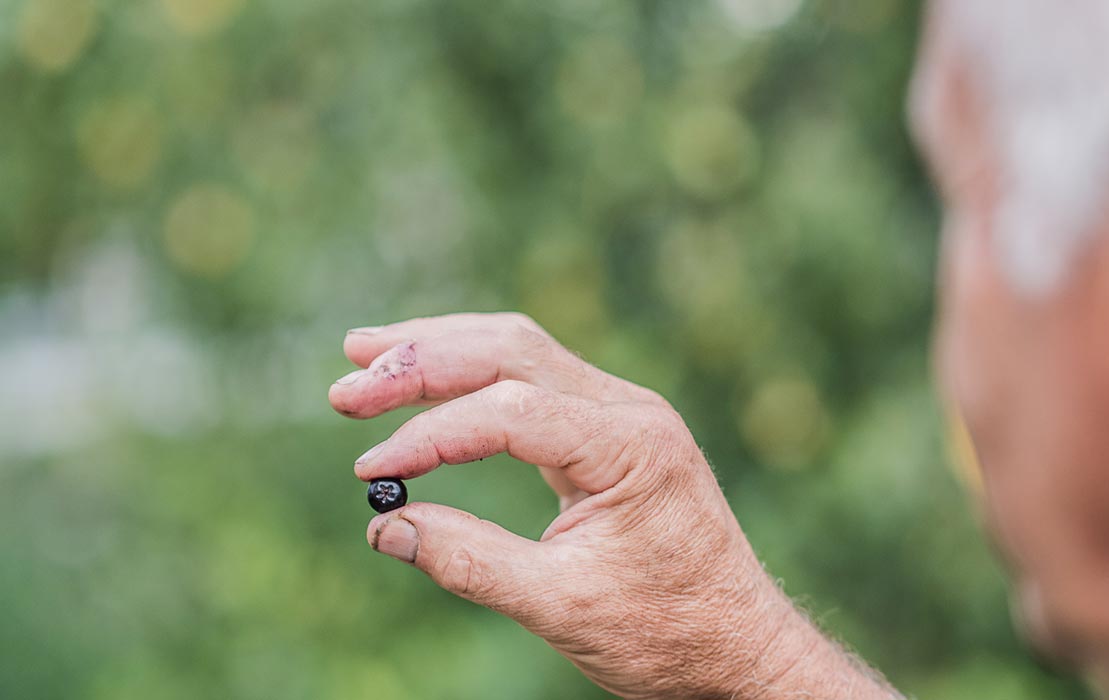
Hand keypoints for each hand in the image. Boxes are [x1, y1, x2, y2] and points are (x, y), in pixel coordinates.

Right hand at [329, 312, 897, 698]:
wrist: (741, 642)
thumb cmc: (668, 631)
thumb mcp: (562, 608)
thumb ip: (470, 562)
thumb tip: (384, 527)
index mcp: (630, 448)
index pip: (511, 411)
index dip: (431, 435)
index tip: (370, 474)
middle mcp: (632, 412)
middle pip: (511, 350)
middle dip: (422, 362)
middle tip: (346, 388)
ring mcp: (627, 413)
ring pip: (522, 349)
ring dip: (442, 350)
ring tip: (365, 355)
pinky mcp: (615, 429)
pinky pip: (538, 378)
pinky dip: (476, 374)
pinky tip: (428, 383)